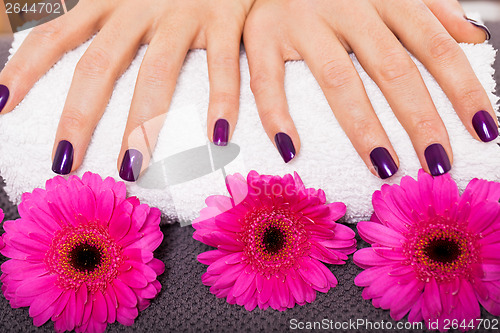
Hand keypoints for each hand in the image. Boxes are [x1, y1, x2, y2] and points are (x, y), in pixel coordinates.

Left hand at [0, 0, 253, 180]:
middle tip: (64, 163)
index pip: (55, 34)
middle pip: (100, 65)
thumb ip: (102, 20)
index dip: (25, 68)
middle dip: (79, 117)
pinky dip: (220, 100)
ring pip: (156, 72)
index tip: (2, 104)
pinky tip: (217, 137)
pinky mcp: (223, 17)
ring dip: (142, 124)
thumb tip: (80, 61)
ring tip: (130, 168)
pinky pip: (220, 64)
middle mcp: (138, 6)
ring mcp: (182, 12)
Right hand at [243, 0, 497, 177]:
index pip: (436, 47)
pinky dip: (276, 115)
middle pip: (393, 69)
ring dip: (363, 128)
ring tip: (384, 166)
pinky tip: (291, 148)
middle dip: (420, 119)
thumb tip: (472, 37)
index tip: (481, 130)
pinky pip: (268, 80)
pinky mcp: (264, 35)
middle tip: (437, 163)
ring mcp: (304, 22)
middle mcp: (348, 7)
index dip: (462, 90)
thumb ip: (433, 7)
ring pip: (338, 79)